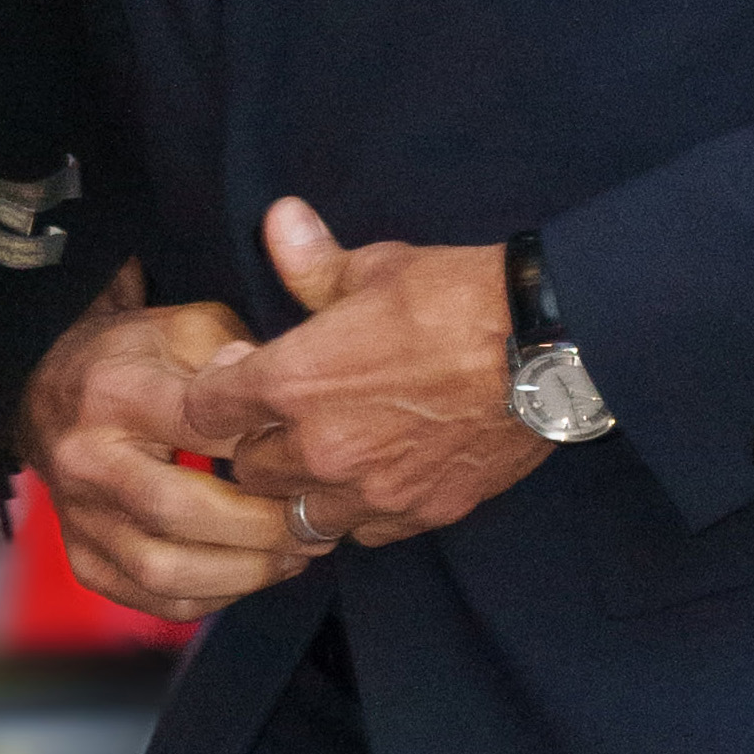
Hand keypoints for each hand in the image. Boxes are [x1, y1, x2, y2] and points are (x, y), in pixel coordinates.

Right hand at [15, 263, 323, 623]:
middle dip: (261, 529)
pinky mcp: (82, 557)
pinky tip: (250, 573)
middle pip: (177, 512)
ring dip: (242, 574)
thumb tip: (280, 405)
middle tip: (316, 527)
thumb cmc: (139, 356)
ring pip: (162, 570)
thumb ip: (238, 361)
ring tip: (294, 557)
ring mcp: (78, 515)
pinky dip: (210, 597)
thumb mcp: (189, 328)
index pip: (196, 428)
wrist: (54, 390)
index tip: (313, 465)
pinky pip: (150, 598)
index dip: (262, 453)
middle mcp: (86, 458)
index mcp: (115, 392)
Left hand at [177, 199, 549, 546]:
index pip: (205, 410)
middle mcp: (320, 447)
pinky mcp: (420, 513)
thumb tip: (278, 219)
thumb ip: (314, 261)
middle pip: (246, 469)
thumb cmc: (458, 298)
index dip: (216, 390)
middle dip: (255, 442)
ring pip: (298, 515)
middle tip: (282, 416)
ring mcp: (371, 490)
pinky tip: (374, 481)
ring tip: (324, 459)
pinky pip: (362, 534)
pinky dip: (357, 513)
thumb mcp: (378, 266)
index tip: (240, 374)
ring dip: (301, 489)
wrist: (548, 347)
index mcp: (294, 381)